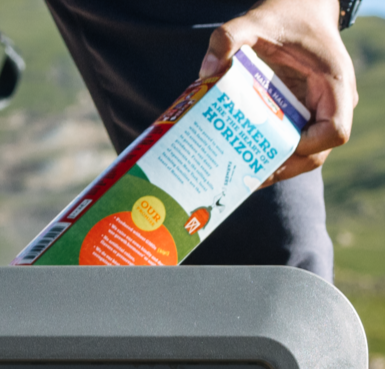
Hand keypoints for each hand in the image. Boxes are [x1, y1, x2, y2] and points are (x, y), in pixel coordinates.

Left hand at [200, 0, 357, 183]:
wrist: (295, 11)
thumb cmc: (282, 17)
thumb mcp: (254, 21)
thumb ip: (229, 37)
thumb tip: (207, 70)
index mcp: (333, 84)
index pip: (335, 130)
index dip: (309, 147)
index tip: (275, 149)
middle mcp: (331, 103)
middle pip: (316, 153)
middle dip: (282, 168)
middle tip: (245, 178)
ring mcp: (317, 112)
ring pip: (303, 154)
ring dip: (273, 167)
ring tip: (238, 177)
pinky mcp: (300, 115)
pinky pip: (290, 142)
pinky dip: (268, 154)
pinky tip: (238, 159)